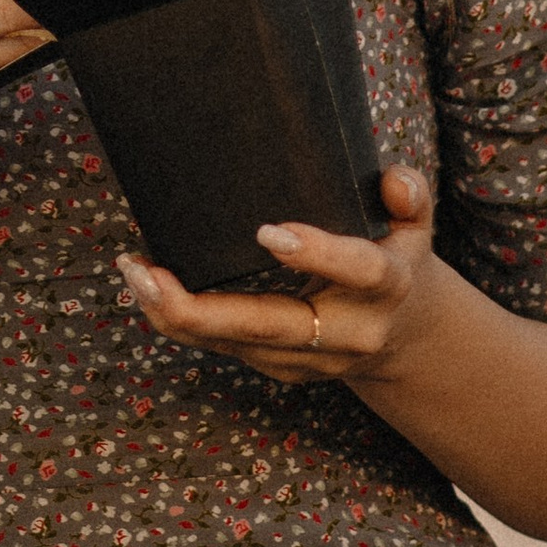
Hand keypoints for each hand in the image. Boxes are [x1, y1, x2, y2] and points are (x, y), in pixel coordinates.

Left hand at [116, 163, 440, 380]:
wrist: (402, 339)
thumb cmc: (395, 260)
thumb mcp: (414, 227)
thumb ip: (410, 197)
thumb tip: (393, 179)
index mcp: (385, 287)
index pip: (356, 271)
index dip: (316, 253)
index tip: (267, 232)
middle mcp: (345, 332)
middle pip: (273, 326)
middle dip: (206, 308)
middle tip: (151, 274)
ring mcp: (308, 359)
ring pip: (235, 344)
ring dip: (176, 314)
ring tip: (133, 273)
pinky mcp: (278, 367)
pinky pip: (222, 348)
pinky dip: (179, 321)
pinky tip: (144, 288)